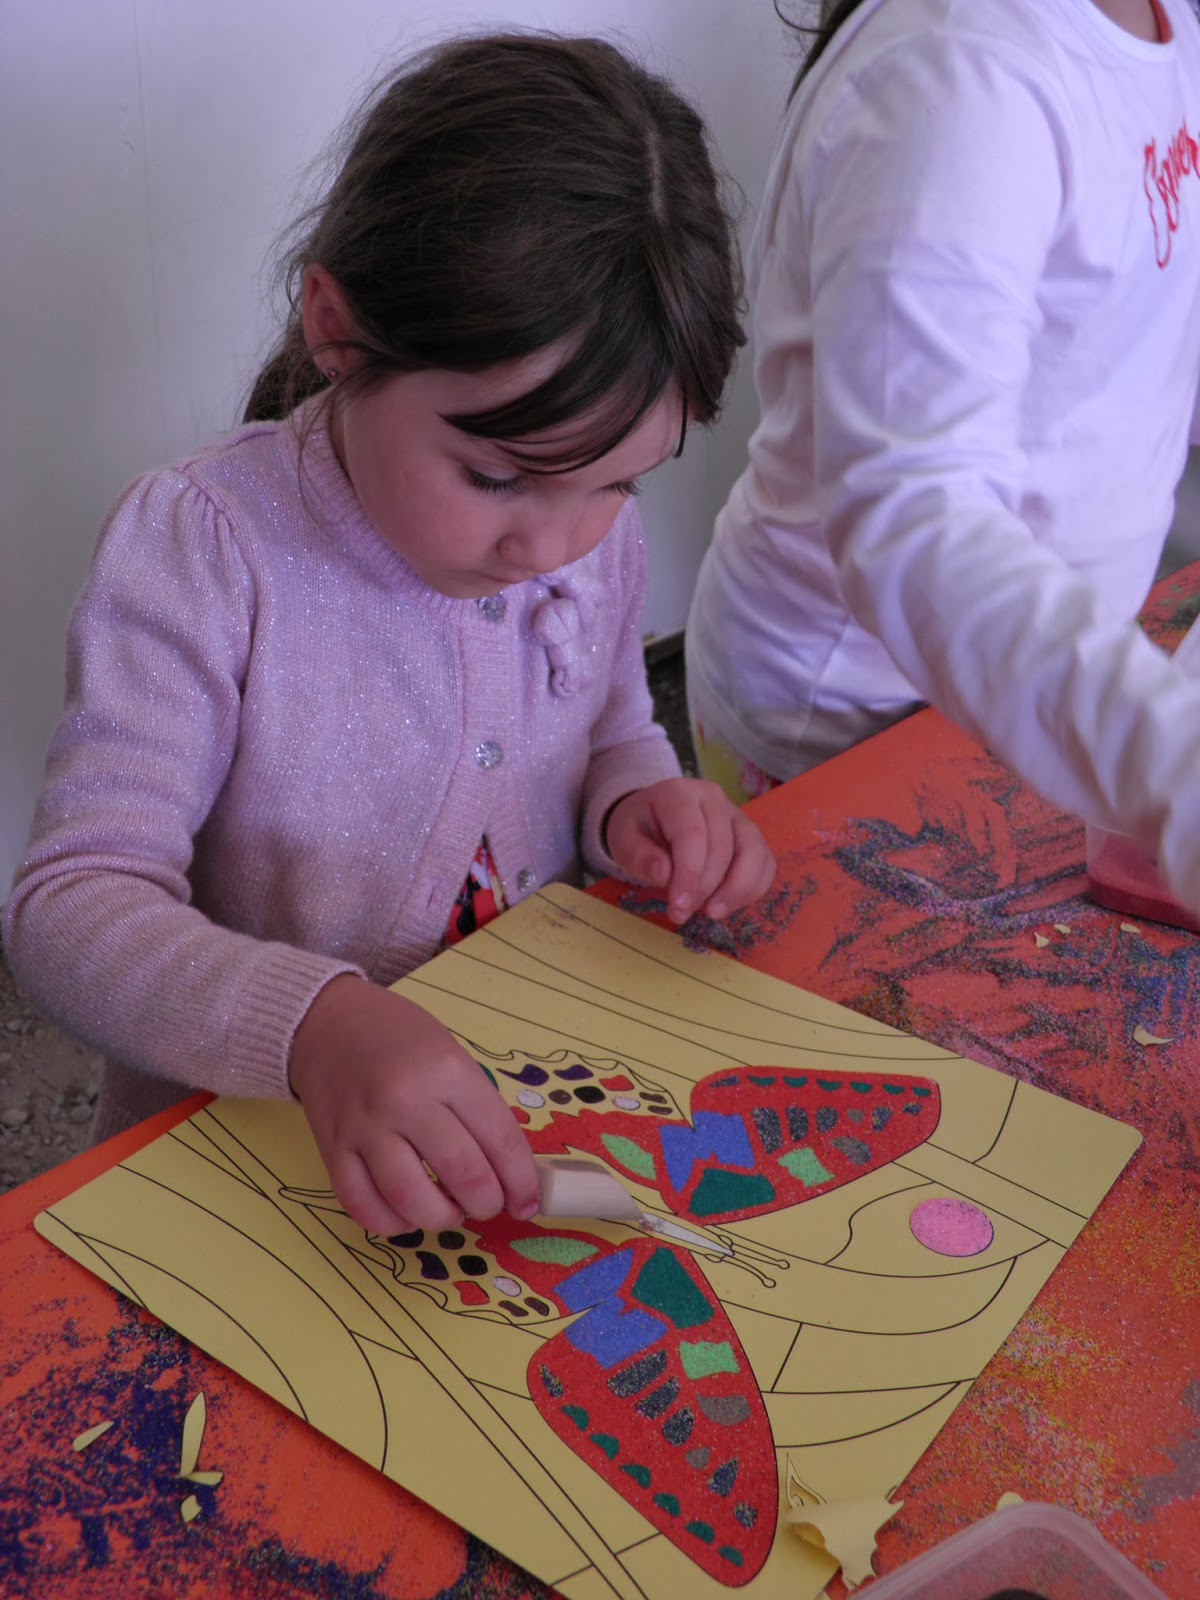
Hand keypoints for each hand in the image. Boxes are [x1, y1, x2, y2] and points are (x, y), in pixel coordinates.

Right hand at [289, 974, 540, 1234]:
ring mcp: (364, 1127)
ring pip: (411, 1199)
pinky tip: (407, 1214)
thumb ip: (478, 1111)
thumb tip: (509, 1174)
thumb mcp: (453, 1056)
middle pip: (462, 1174)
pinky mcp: (332, 1149)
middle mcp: (405, 1099)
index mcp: (447, 1070)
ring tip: (450, 1210)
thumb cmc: (400, 1038)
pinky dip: (391, 1223)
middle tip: (489, 1205)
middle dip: (487, 1204)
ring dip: (441, 1218)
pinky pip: (363, 1206)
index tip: (527, 1202)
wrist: (329, 1023)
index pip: (500, 1139)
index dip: (521, 1181)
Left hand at [604, 777, 775, 924]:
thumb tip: (664, 874)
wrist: (653, 817)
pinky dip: (753, 889)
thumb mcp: (623, 840)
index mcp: (679, 794)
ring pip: (754, 853)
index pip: (692, 834)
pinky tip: (728, 905)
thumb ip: (639, 857)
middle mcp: (714, 799)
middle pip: (723, 847)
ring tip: (711, 913)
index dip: (689, 873)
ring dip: (736, 891)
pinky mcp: (751, 836)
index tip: (679, 906)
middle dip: (705, 888)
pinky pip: (765, 863)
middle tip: (682, 914)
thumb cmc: (638, 829)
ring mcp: (737, 816)